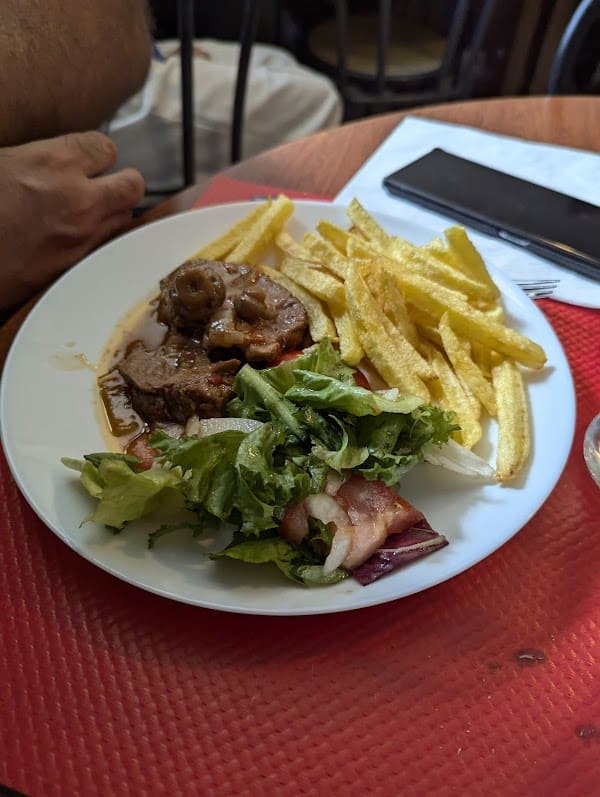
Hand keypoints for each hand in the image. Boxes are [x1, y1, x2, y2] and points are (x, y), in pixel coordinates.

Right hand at [0, 131, 144, 309]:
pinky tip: (80, 234)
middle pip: (132, 185)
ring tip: (90, 211)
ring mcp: (82, 235)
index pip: (106, 148)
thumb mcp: (2, 162)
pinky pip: (108, 245)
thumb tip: (58, 159)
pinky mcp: (79, 264)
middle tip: (107, 183)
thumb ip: (40, 158)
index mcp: (53, 163)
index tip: (90, 158)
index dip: (97, 154)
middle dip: (121, 182)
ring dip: (113, 211)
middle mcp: (77, 199)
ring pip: (125, 217)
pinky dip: (102, 237)